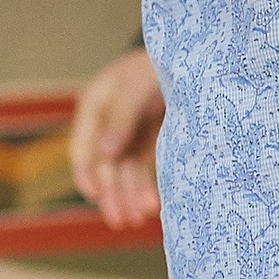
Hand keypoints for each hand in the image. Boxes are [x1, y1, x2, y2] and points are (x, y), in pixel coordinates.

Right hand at [69, 48, 163, 227]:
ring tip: (139, 219)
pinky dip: (143, 187)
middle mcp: (107, 122)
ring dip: (128, 195)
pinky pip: (140, 169)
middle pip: (104, 164)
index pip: (83, 146)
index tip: (96, 196)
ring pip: (122, 171)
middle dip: (112, 193)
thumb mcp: (137, 84)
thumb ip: (120, 116)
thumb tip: (106, 152)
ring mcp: (126, 133)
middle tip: (124, 220)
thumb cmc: (161, 64)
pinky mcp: (146, 140)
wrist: (194, 58)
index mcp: (95, 104)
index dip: (87, 173)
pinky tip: (150, 205)